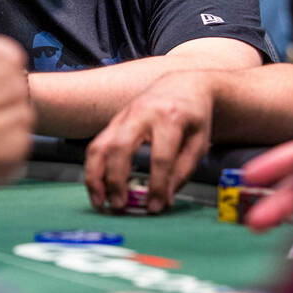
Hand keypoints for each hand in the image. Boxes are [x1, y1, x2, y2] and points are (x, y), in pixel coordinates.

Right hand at [84, 71, 212, 213]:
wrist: (182, 84)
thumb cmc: (193, 115)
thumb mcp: (199, 141)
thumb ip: (183, 170)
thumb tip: (165, 199)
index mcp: (170, 117)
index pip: (161, 157)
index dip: (157, 185)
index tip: (156, 207)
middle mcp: (142, 113)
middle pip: (121, 148)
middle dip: (116, 180)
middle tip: (119, 206)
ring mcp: (123, 116)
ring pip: (100, 145)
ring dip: (95, 176)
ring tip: (99, 202)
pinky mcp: (113, 122)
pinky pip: (96, 145)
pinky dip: (93, 169)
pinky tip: (97, 188)